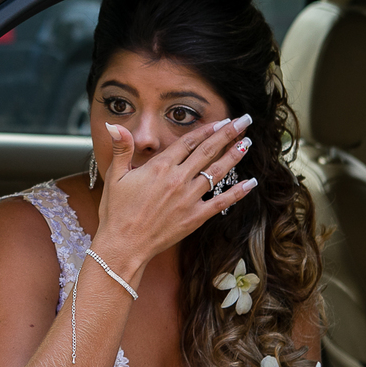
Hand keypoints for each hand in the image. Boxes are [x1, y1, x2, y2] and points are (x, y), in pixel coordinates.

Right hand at [93, 115, 256, 268]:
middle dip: (228, 134)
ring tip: (248, 142)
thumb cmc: (116, 212)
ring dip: (234, 156)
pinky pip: (221, 202)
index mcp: (160, 167)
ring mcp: (188, 198)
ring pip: (217, 172)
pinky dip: (237, 192)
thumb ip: (121, 148)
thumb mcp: (115, 176)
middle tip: (244, 121)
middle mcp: (178, 179)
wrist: (124, 245)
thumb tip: (115, 125)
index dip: (206, 129)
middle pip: (208, 151)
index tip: (221, 121)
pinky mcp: (195, 217)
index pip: (188, 142)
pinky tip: (250, 183)